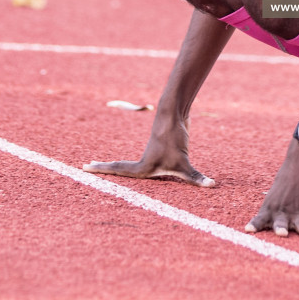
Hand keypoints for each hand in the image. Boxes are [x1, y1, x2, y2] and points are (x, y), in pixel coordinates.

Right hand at [84, 124, 215, 186]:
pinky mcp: (158, 147)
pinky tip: (131, 166)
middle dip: (104, 169)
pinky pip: (141, 159)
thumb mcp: (185, 164)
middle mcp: (143, 160)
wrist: (173, 113)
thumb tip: (213, 186)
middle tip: (86, 166)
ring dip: (113, 166)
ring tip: (101, 166)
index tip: (85, 167)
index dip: (103, 171)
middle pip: (119, 167)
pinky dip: (129, 162)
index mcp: (144, 166)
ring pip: (127, 163)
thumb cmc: (175, 138)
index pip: (119, 171)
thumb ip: (197, 178)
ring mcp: (150, 153)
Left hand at [245, 142, 298, 239]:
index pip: (261, 219)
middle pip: (281, 223)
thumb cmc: (287, 179)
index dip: (254, 225)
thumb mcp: (274, 195)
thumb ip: (272, 210)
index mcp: (271, 207)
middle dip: (281, 229)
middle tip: (282, 233)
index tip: (248, 230)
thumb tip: (266, 221)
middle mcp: (284, 211)